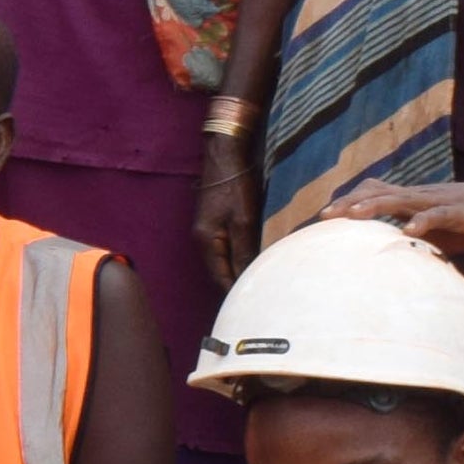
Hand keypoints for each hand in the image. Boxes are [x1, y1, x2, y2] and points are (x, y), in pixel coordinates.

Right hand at [194, 141, 262, 291]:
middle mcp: (203, 239)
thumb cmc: (234, 186)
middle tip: (260, 299)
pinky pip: (227, 248)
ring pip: (225, 260)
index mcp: (206, 242)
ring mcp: (208, 230)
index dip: (236, 293)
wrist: (225, 155)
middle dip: (237, 285)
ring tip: (260, 283)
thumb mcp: (243, 220)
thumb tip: (248, 277)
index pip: (220, 277)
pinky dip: (239, 257)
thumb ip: (244, 250)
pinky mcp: (216, 221)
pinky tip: (253, 260)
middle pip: (221, 271)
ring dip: (239, 271)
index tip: (253, 308)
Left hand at [335, 171, 463, 255]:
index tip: (323, 217)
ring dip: (375, 207)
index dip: (348, 203)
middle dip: (350, 204)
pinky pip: (437, 215)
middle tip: (324, 216)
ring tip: (352, 216)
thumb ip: (413, 239)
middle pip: (377, 194)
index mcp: (411, 200)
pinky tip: (408, 231)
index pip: (372, 195)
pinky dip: (422, 222)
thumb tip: (392, 261)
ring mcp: (437, 201)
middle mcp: (418, 196)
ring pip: (401, 200)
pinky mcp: (458, 210)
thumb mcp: (435, 230)